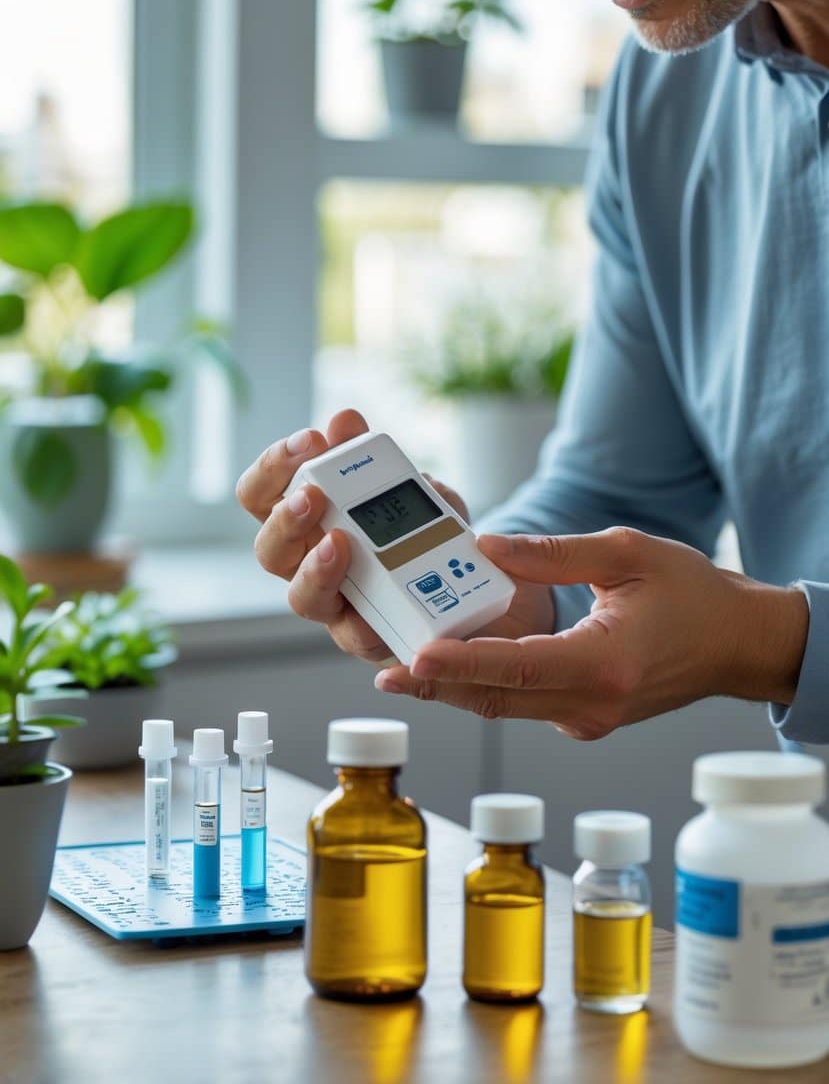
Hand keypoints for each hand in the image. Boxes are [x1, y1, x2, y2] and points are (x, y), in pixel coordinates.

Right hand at [236, 410, 554, 663]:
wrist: (472, 588)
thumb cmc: (424, 533)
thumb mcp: (413, 489)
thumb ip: (378, 459)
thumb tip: (345, 420)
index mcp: (307, 524)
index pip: (260, 494)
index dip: (273, 467)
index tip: (309, 440)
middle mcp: (309, 567)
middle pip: (268, 549)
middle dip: (286, 519)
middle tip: (314, 495)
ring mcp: (337, 608)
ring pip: (301, 598)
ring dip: (316, 570)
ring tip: (341, 544)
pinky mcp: (370, 641)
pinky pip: (359, 638)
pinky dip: (370, 621)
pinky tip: (386, 603)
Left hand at [374, 527, 808, 738]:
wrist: (737, 644)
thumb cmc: (693, 593)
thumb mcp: (627, 554)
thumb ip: (554, 554)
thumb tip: (488, 548)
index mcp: (605, 664)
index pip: (520, 668)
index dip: (464, 665)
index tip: (416, 657)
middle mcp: (593, 704)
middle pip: (500, 699)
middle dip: (439, 687)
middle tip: (385, 671)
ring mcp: (589, 719)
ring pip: (508, 707)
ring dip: (456, 691)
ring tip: (404, 669)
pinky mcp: (586, 718)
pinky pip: (527, 705)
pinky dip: (488, 688)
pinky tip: (455, 669)